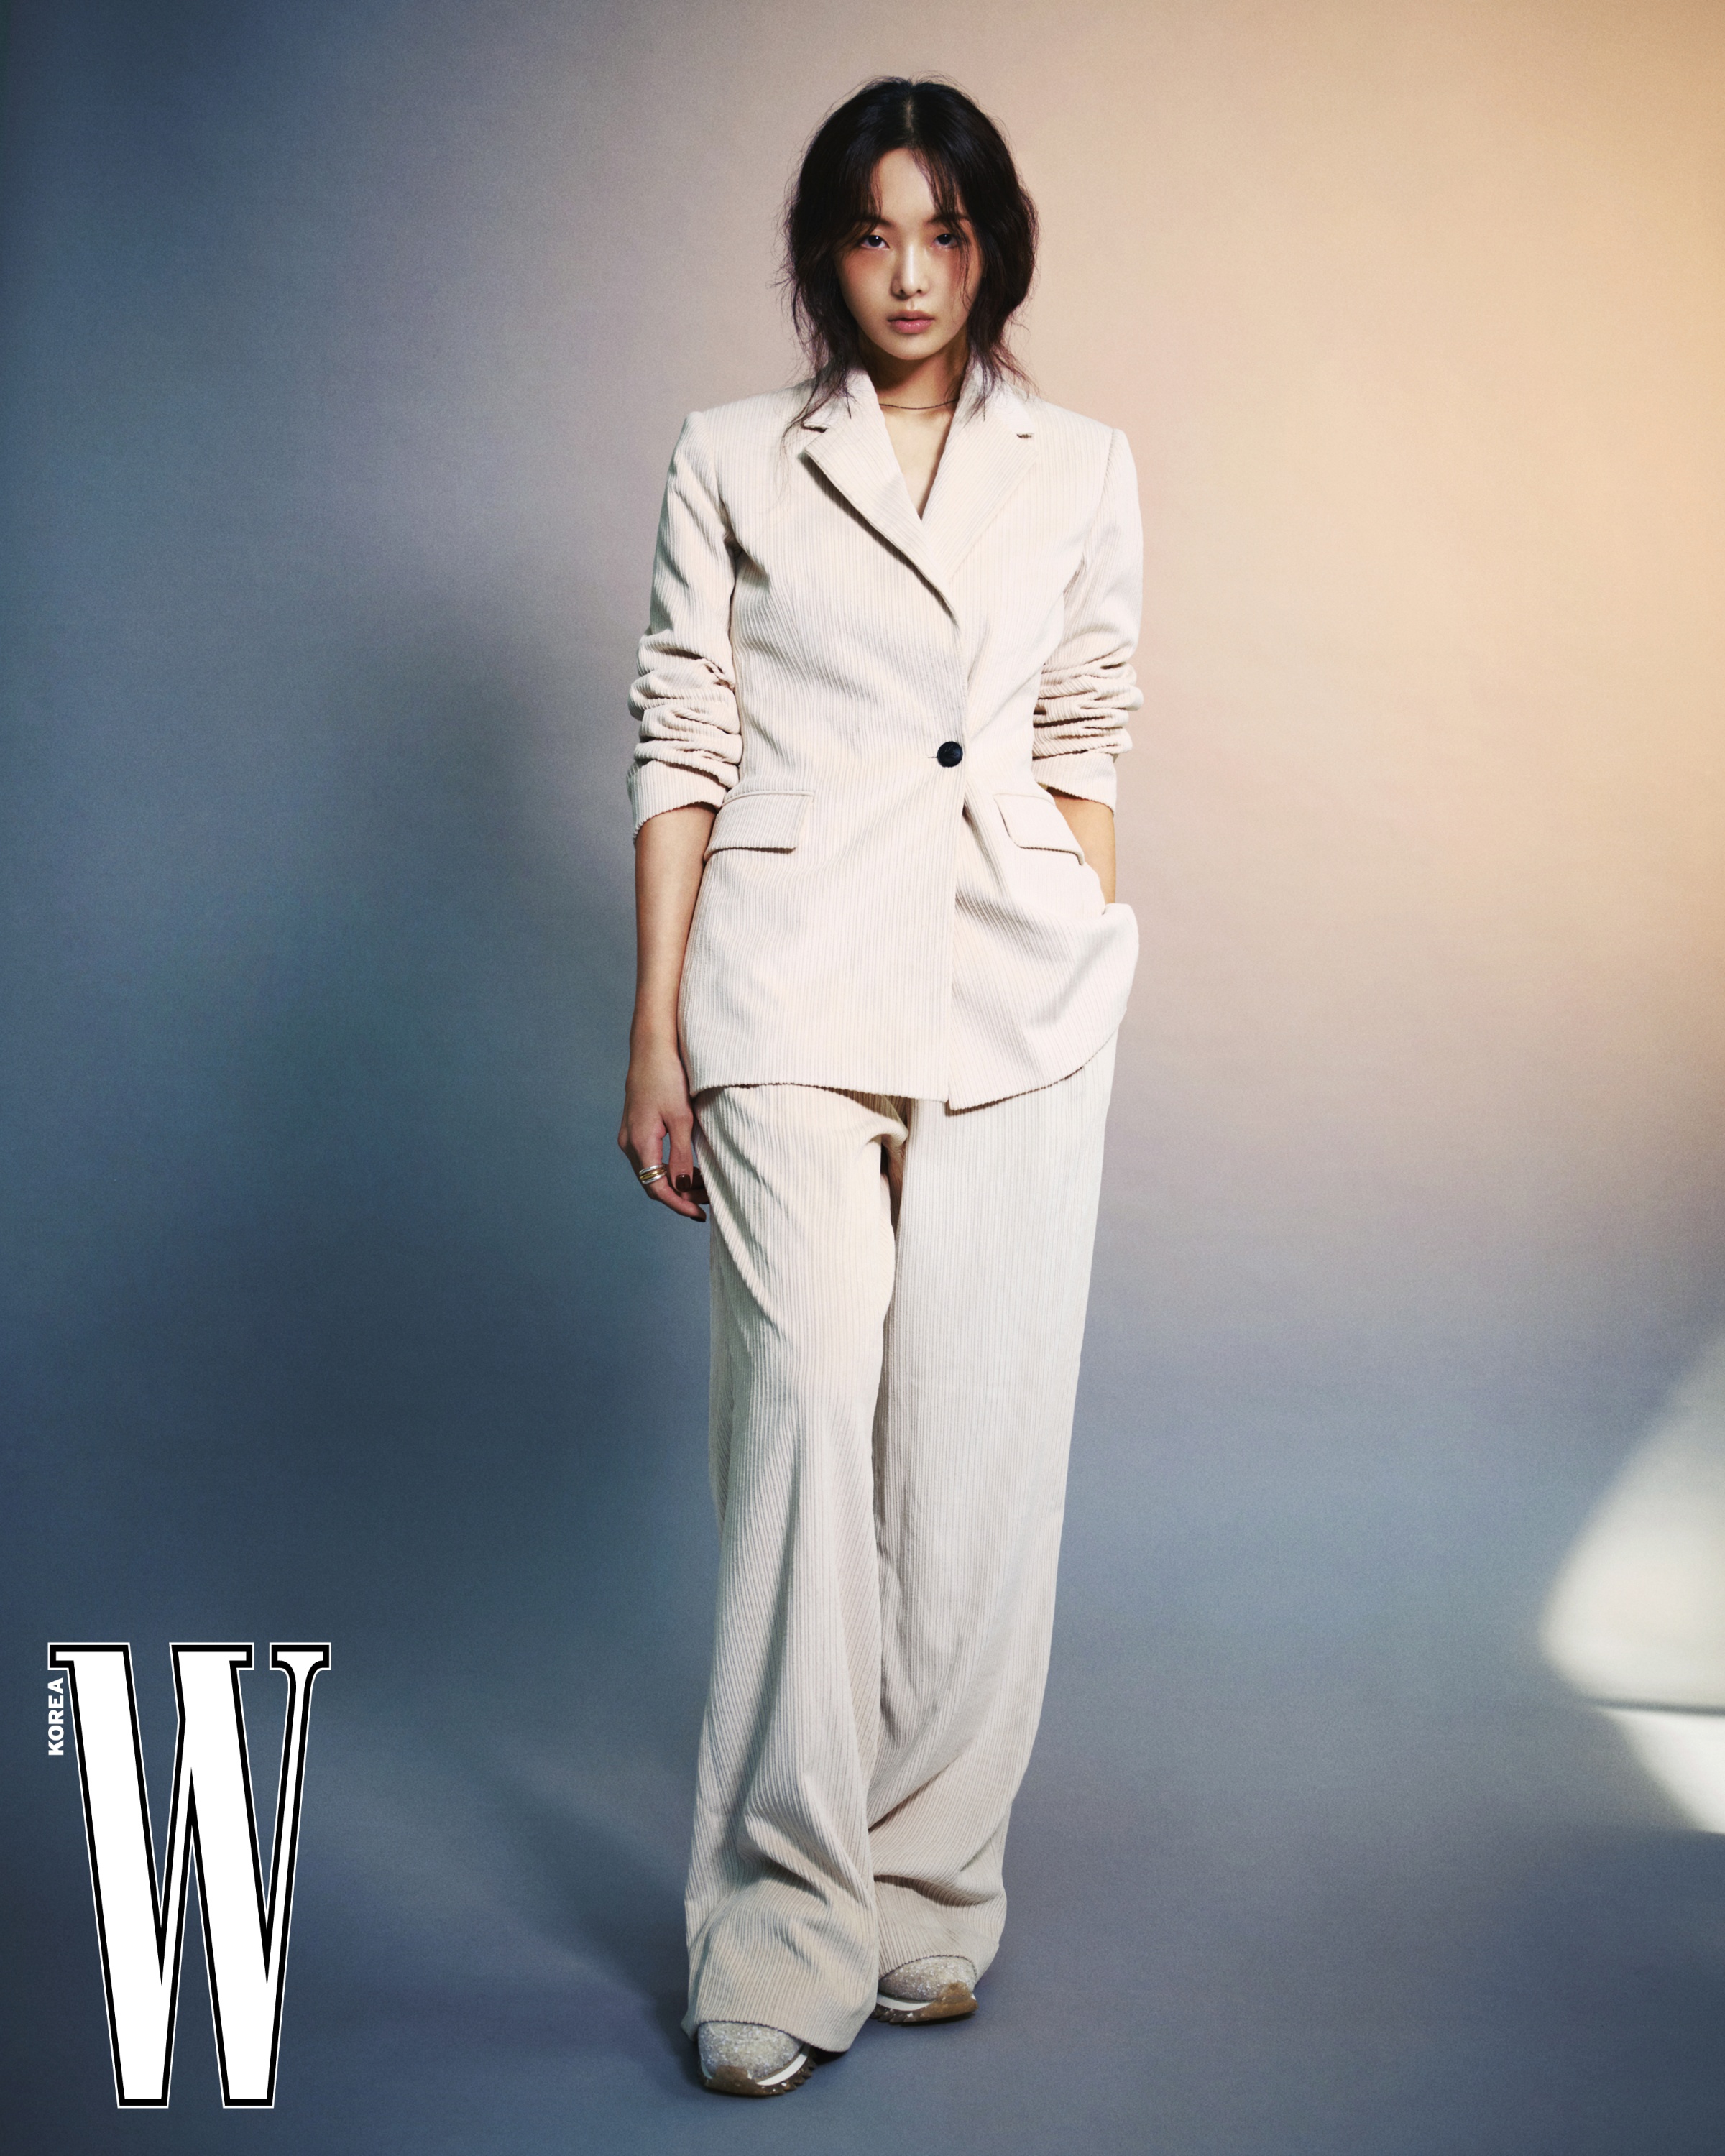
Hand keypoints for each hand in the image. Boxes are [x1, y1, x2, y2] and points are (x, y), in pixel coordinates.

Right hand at [618, 1037, 708, 1219]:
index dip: (679, 1204)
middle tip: (707, 1200)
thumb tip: (681, 1186)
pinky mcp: (636, 1128)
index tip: (700, 1214)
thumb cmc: (668, 1077)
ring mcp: (630, 1135)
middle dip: (680, 1196)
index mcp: (640, 1142)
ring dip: (675, 1182)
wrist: (653, 1047)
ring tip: (703, 1183)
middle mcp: (630, 1143)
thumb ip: (681, 1154)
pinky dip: (669, 1167)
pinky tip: (689, 1166)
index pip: (657, 1188)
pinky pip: (651, 1158)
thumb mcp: (682, 1118)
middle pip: (652, 1183)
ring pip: (652, 1172)